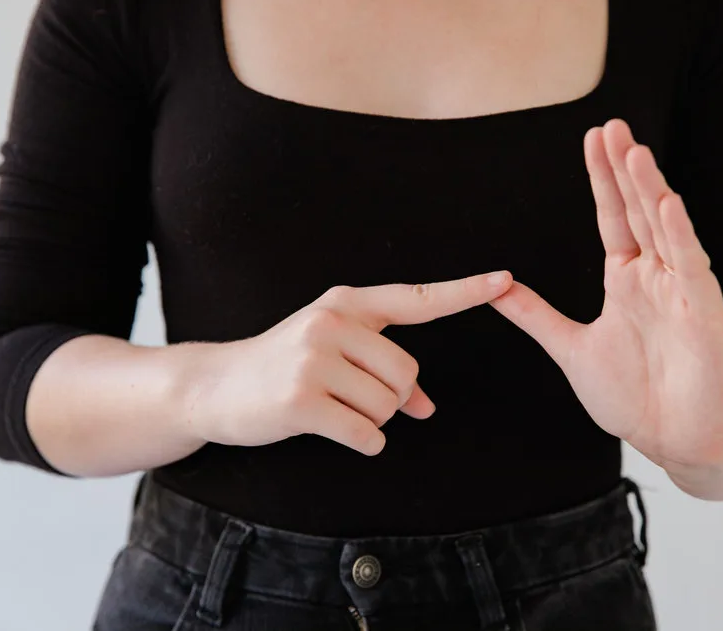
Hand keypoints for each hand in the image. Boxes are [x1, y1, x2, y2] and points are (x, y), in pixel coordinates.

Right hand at [184, 271, 513, 455]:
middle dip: (393, 398)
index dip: (465, 291)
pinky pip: (365, 434)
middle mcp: (332, 322)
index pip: (417, 298)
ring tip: (332, 408)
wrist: (216, 386)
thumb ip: (382, 371)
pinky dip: (362, 442)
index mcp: (347, 304)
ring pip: (388, 407)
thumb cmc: (286, 367)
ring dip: (371, 420)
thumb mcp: (334, 355)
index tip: (506, 280)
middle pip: (408, 374)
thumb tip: (427, 409)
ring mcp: (314, 359)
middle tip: (354, 397)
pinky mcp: (301, 400)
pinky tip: (332, 429)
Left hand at [489, 119, 722, 468]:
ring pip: (666, 230)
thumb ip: (535, 316)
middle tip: (612, 124)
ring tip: (634, 151)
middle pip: (639, 211)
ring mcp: (683, 293)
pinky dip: (680, 237)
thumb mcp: (570, 348)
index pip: (613, 218)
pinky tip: (668, 204)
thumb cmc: (634, 397)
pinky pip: (691, 269)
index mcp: (627, 281)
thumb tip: (493, 288)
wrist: (676, 440)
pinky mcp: (705, 316)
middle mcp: (656, 278)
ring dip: (651, 190)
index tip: (592, 137)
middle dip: (625, 169)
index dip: (603, 179)